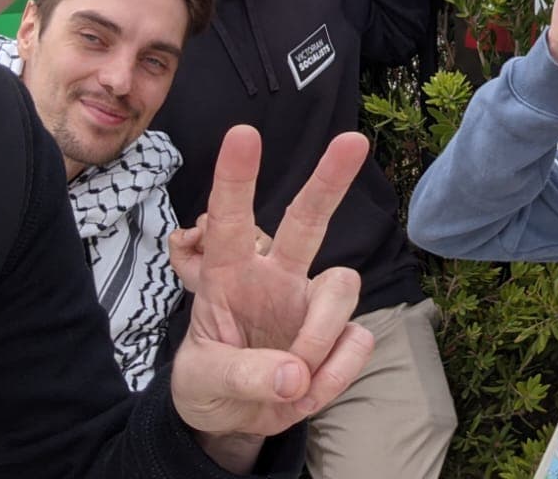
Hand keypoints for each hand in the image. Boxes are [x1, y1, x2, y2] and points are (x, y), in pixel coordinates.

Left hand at [170, 127, 374, 455]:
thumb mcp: (202, 384)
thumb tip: (296, 375)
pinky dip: (334, 375)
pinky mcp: (341, 333)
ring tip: (296, 383)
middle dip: (329, 179)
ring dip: (320, 337)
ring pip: (341, 286)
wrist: (233, 423)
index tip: (242, 134)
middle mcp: (277, 276)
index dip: (235, 179)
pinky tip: (308, 392)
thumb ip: (244, 376)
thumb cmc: (208, 383)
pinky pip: (356, 342)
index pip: (230, 222)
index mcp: (230, 276)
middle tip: (352, 141)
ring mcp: (311, 302)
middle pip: (307, 219)